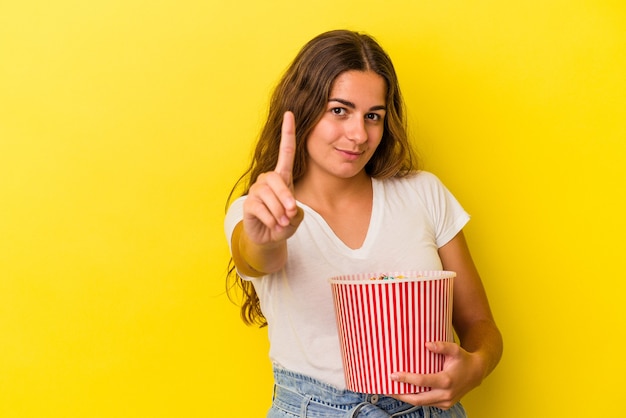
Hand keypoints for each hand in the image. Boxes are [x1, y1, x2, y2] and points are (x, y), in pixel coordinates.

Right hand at [243, 111, 303, 244]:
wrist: (270, 237)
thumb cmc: (284, 222)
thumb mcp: (295, 216)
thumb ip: (294, 210)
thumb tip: (285, 209)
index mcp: (282, 176)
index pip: (286, 151)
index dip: (288, 133)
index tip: (289, 114)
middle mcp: (268, 179)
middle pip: (277, 180)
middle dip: (286, 199)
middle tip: (291, 214)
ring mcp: (257, 190)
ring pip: (270, 197)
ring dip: (279, 213)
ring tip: (281, 223)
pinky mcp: (248, 203)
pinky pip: (261, 209)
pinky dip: (270, 220)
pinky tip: (272, 225)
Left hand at [389, 341, 484, 409]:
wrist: (476, 373)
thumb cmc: (463, 359)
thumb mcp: (455, 349)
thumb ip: (441, 346)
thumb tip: (427, 344)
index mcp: (446, 381)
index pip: (421, 381)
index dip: (406, 378)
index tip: (393, 375)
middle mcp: (445, 394)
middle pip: (418, 398)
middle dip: (401, 394)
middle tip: (387, 387)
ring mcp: (445, 402)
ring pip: (421, 403)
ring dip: (406, 397)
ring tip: (392, 390)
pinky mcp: (444, 405)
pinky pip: (427, 403)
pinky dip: (415, 399)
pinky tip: (405, 392)